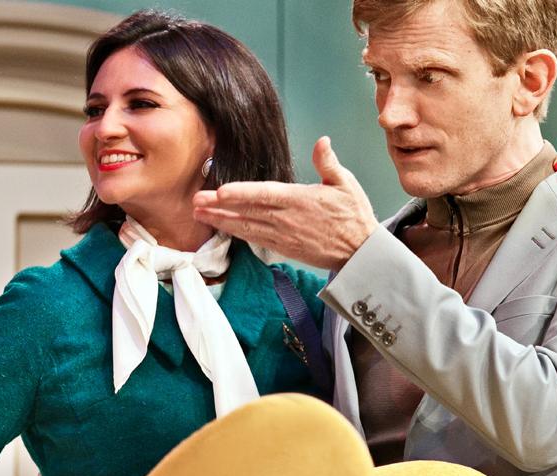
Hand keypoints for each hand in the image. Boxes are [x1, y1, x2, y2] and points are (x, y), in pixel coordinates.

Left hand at [192, 136, 379, 269]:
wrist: (360, 252)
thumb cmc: (353, 215)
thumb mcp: (345, 183)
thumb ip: (328, 162)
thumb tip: (322, 141)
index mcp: (300, 199)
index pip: (265, 194)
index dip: (242, 193)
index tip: (220, 191)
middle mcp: (286, 218)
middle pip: (247, 211)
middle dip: (219, 207)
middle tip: (196, 202)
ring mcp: (282, 234)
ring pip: (245, 227)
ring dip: (221, 220)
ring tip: (199, 214)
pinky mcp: (282, 246)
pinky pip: (253, 239)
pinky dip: (235, 233)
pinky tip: (220, 226)